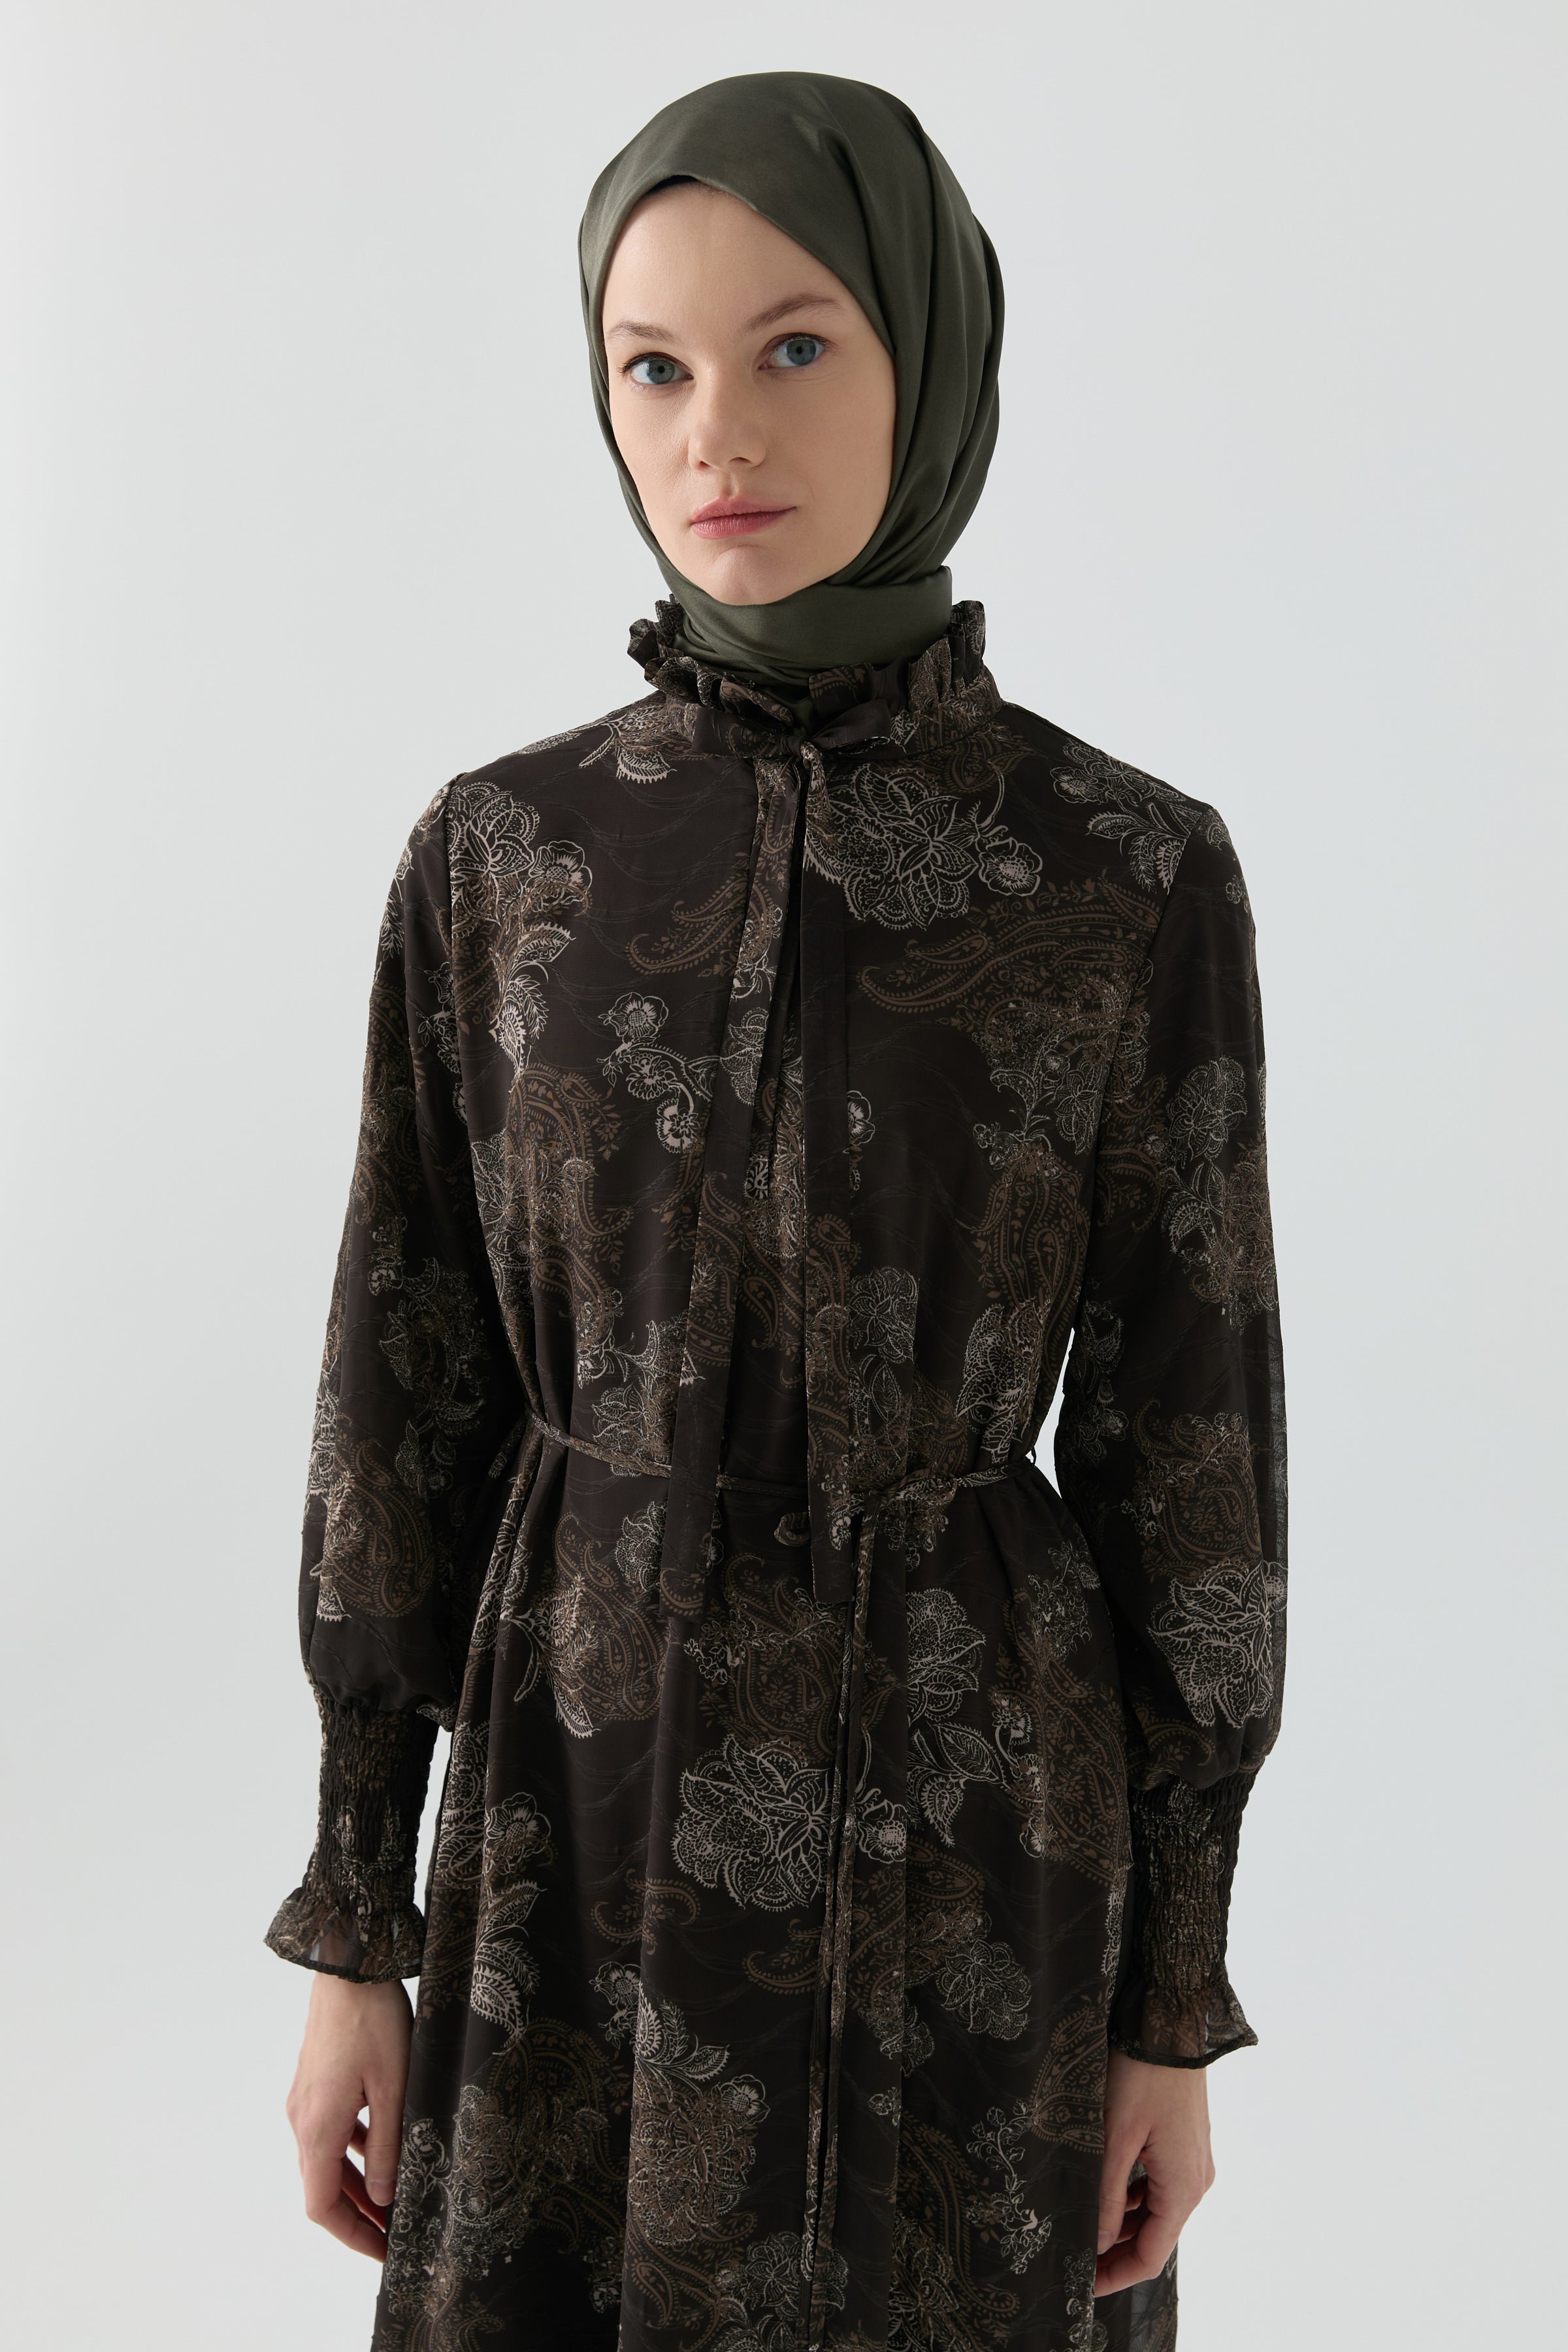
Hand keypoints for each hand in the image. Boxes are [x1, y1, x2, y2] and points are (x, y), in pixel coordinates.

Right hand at [285, 1972, 411, 2259]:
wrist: (349, 1964)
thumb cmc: (373, 2020)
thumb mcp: (393, 2088)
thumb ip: (386, 2146)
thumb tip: (384, 2195)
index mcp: (316, 2128)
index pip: (321, 2206)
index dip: (352, 2235)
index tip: (382, 2251)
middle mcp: (301, 2119)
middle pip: (322, 2187)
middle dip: (359, 2215)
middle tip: (395, 2233)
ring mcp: (305, 2100)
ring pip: (326, 2159)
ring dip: (356, 2184)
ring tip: (394, 2198)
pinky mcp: (314, 2081)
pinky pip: (329, 2131)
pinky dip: (351, 2151)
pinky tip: (379, 2149)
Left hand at [1095, 2048, 1214, 2294]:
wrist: (1170, 2023)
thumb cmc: (1143, 2076)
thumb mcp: (1116, 2138)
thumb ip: (1106, 2195)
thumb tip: (1098, 2242)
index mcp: (1183, 2189)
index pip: (1149, 2256)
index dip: (1115, 2276)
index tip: (1083, 2286)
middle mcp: (1196, 2182)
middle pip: (1153, 2236)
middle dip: (1115, 2251)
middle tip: (1075, 2258)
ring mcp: (1194, 2162)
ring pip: (1155, 2209)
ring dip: (1122, 2223)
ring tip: (1083, 2226)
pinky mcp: (1186, 2143)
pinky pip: (1160, 2184)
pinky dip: (1134, 2195)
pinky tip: (1106, 2190)